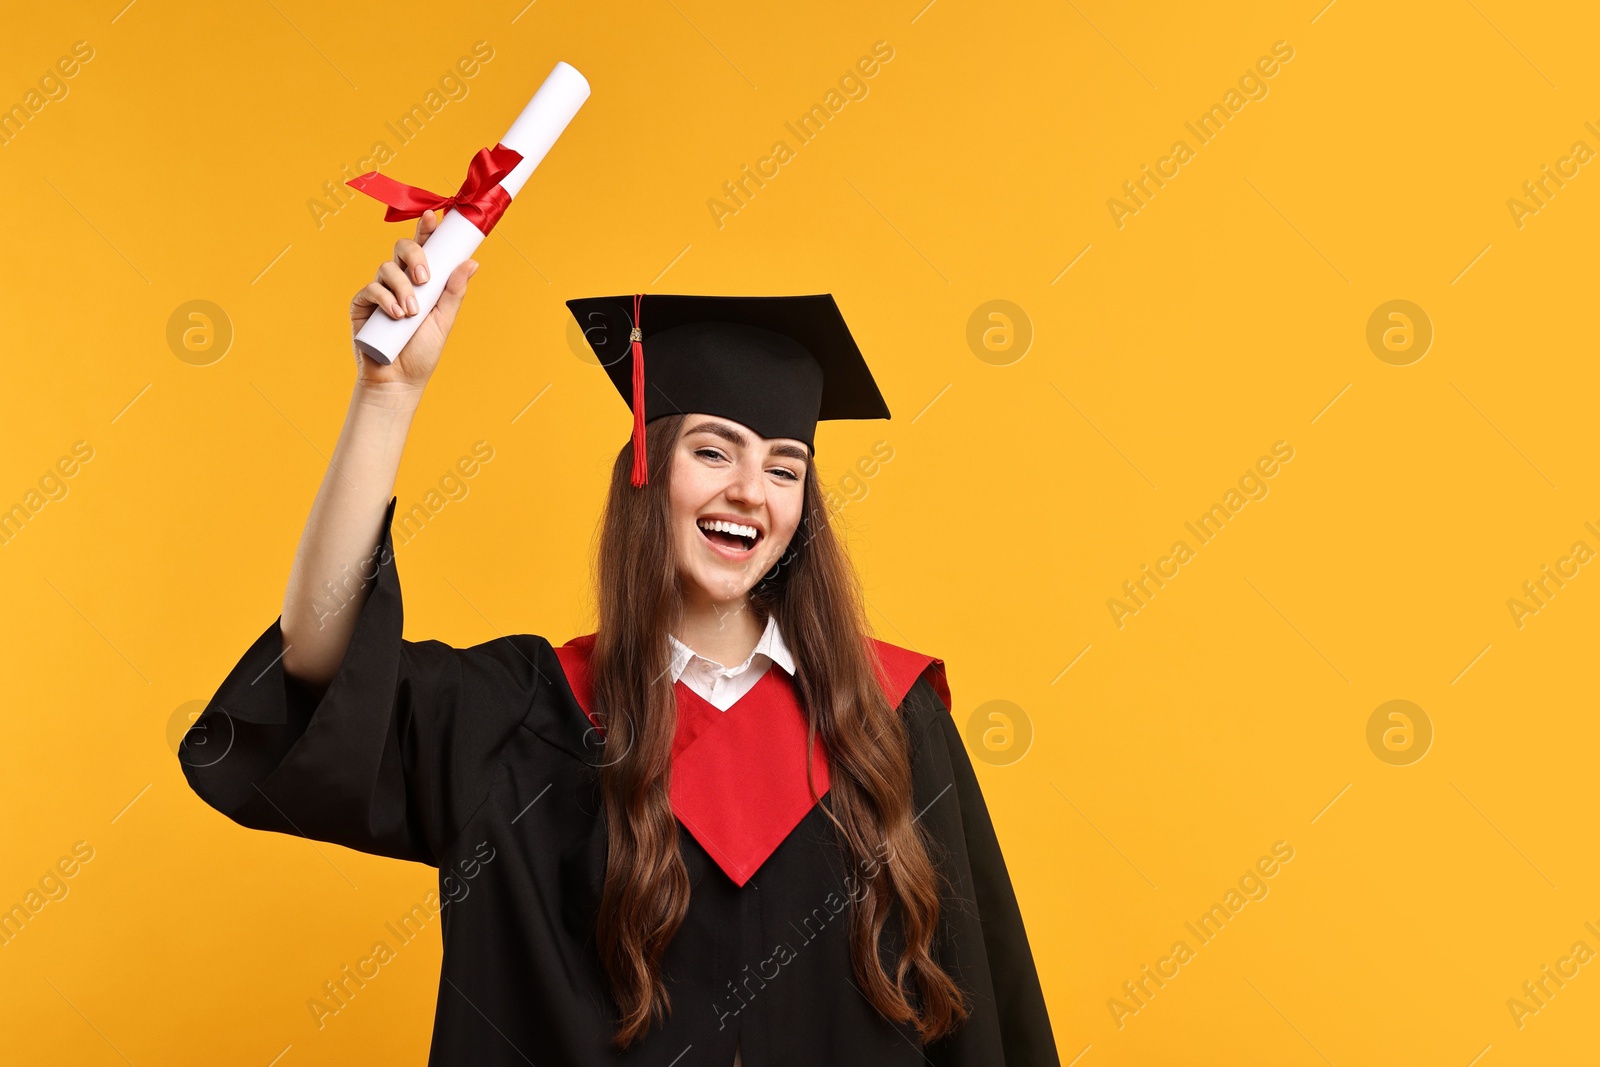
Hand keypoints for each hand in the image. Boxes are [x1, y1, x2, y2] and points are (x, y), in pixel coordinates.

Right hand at [350, 209, 479, 391]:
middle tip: (426, 279)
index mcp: (422, 281)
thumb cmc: (422, 352)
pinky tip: (396, 315)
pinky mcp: (362, 304)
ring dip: (402, 288)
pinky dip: (385, 298)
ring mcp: (379, 291)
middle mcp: (400, 281)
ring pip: (387, 268)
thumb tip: (472, 262)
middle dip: (415, 257)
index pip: (424, 248)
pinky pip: (370, 288)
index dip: (426, 229)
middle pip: (402, 249)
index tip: (432, 218)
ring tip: (411, 313)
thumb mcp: (443, 320)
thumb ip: (454, 291)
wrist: (398, 380)